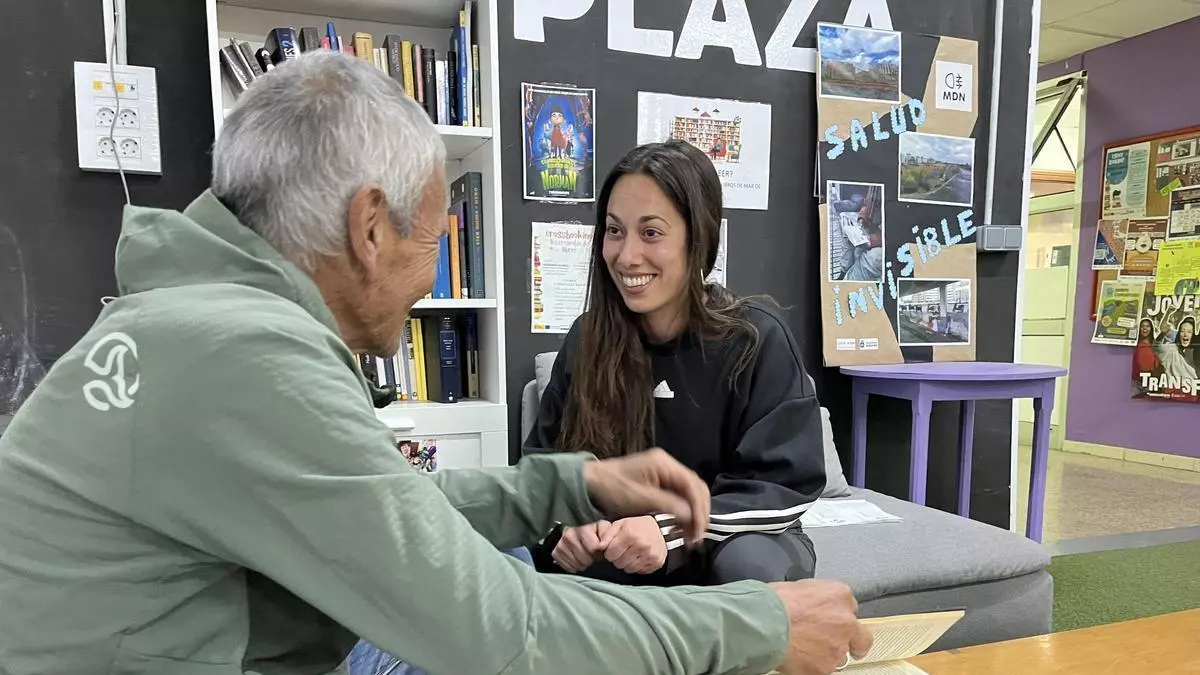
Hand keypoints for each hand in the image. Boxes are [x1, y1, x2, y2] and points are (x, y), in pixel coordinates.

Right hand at [552, 521, 610, 572]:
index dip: (599, 553)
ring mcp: (561, 544)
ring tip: (584, 558)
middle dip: (590, 559)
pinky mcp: (555, 553)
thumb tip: (604, 546)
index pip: (594, 548)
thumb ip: (608, 535)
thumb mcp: (603, 530)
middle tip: (591, 556)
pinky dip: (573, 566)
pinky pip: (567, 567)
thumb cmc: (594, 534)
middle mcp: (569, 534)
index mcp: (583, 529)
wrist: (577, 535)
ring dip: (582, 564)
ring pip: (576, 563)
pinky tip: (576, 561)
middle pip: (584, 558)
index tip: (599, 553)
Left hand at [582, 449, 709, 544]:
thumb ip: (666, 504)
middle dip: (700, 513)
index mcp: (664, 464)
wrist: (589, 483)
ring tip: (691, 536)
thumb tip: (691, 515)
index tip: (698, 533)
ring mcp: (664, 472)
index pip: (692, 486)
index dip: (699, 511)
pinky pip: (680, 495)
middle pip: (696, 488)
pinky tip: (682, 527)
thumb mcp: (638, 499)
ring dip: (693, 513)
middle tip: (697, 537)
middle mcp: (668, 465)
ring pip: (690, 492)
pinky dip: (684, 511)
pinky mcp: (660, 481)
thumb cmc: (611, 489)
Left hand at [599, 516, 667, 573]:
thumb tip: (600, 546)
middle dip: (617, 559)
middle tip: (622, 552)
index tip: (613, 549)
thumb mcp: (620, 524)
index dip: (609, 552)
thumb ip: (607, 534)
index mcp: (630, 533)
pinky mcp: (656, 562)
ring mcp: (650, 554)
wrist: (661, 529)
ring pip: (628, 568)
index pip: (611, 553)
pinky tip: (639, 558)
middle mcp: (641, 544)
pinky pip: (639, 571)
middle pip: (619, 563)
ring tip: (630, 555)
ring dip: (627, 564)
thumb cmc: (637, 526)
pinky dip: (637, 566)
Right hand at [770, 580, 873, 674]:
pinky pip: (821, 669)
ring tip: (802, 649)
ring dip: (826, 654)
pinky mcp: (825, 667)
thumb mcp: (799, 587)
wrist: (765, 623)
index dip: (838, 616)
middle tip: (836, 645)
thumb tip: (811, 605)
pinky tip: (796, 658)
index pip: (850, 607)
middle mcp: (845, 621)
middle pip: (861, 637)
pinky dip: (811, 666)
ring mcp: (838, 647)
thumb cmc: (774, 602)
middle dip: (853, 643)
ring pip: (839, 655)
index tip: (831, 620)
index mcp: (839, 595)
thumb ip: (816, 598)